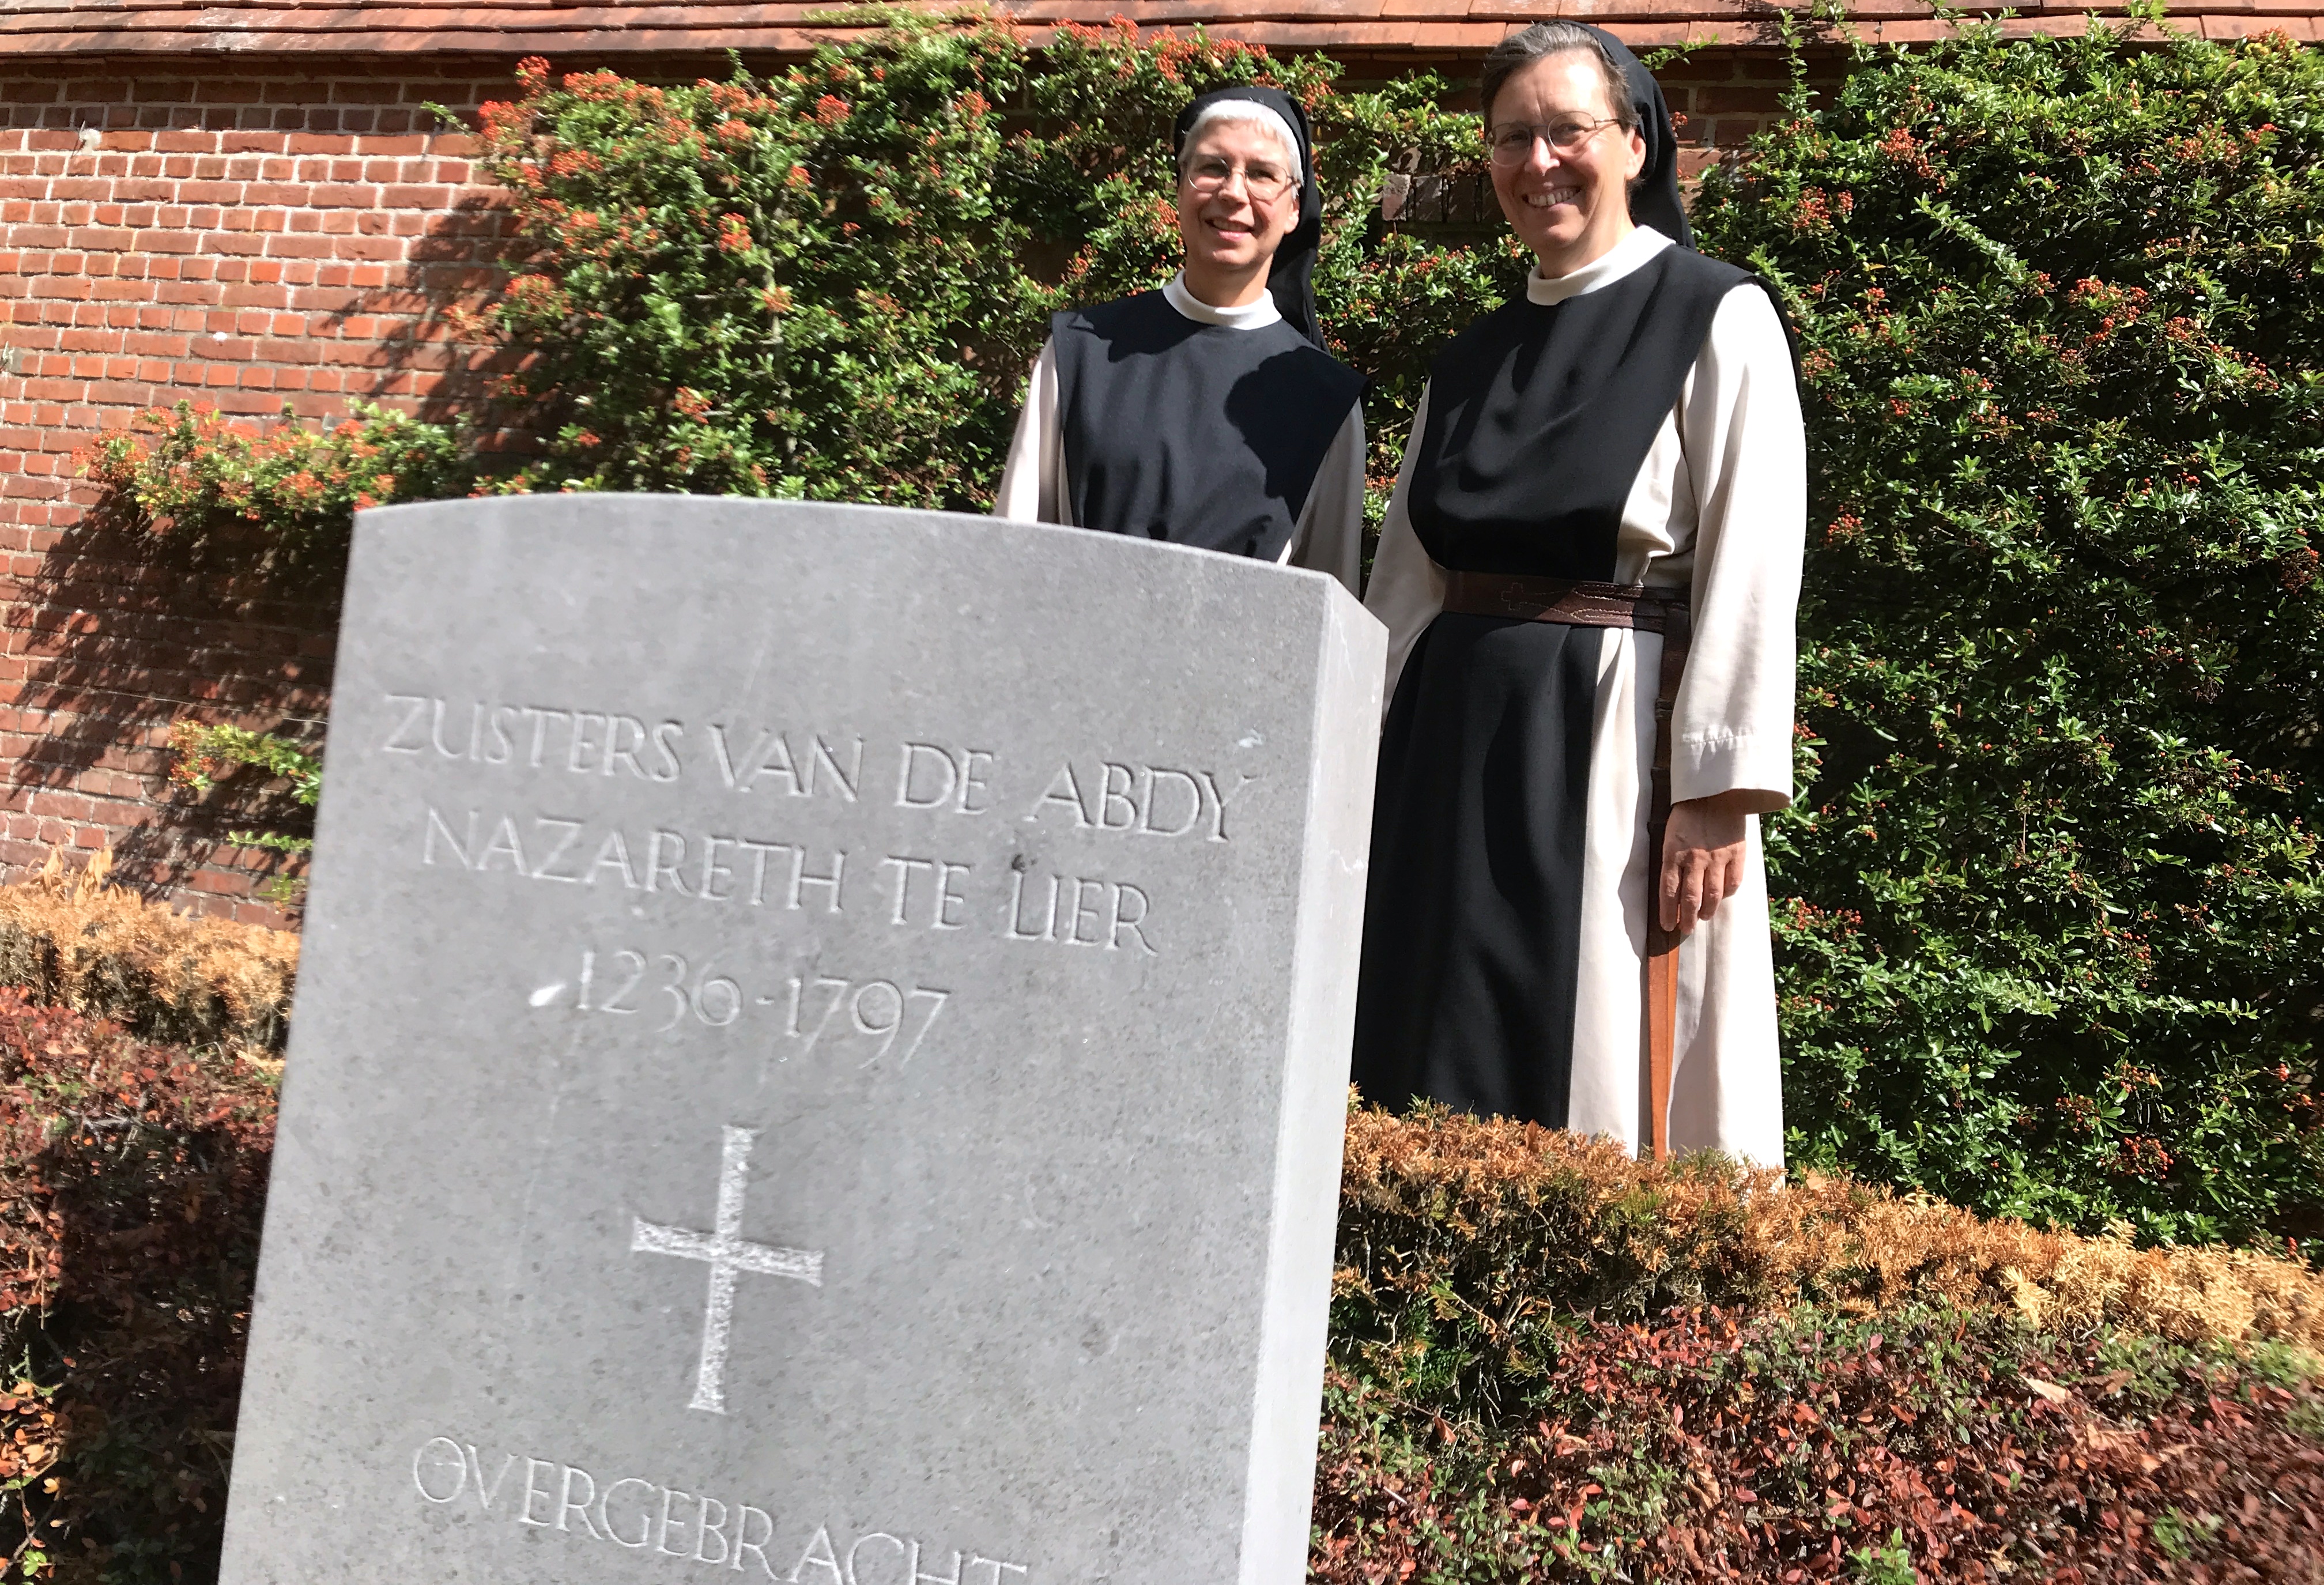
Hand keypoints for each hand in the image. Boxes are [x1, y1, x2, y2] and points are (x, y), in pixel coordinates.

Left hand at [1658, 792, 1756, 936]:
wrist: (1716, 793)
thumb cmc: (1687, 815)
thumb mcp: (1669, 835)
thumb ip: (1670, 861)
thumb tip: (1671, 891)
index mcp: (1673, 853)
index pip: (1669, 891)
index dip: (1668, 913)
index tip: (1667, 926)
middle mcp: (1695, 859)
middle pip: (1691, 899)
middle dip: (1687, 919)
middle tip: (1686, 929)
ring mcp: (1718, 857)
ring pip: (1713, 895)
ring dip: (1707, 911)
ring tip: (1703, 917)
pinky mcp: (1737, 854)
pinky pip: (1733, 883)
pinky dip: (1727, 894)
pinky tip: (1721, 897)